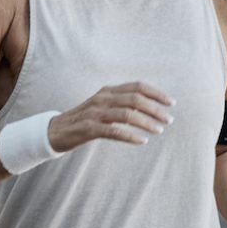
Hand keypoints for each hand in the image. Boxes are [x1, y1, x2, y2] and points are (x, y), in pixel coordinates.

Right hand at [47, 81, 174, 152]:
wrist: (55, 131)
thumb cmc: (83, 120)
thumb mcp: (102, 106)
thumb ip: (121, 103)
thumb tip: (148, 107)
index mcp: (107, 91)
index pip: (137, 86)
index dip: (156, 93)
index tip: (171, 103)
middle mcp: (102, 99)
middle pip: (135, 99)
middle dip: (155, 109)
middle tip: (169, 120)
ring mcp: (95, 113)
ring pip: (127, 115)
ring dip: (146, 122)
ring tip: (159, 130)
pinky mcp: (89, 129)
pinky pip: (114, 131)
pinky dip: (131, 136)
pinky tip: (142, 141)